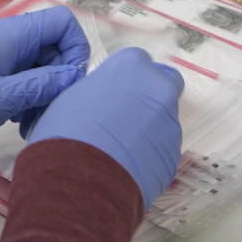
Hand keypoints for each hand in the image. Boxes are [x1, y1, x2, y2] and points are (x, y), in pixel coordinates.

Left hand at [0, 7, 89, 177]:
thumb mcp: (0, 100)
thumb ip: (42, 85)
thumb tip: (75, 75)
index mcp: (8, 34)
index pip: (62, 22)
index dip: (75, 51)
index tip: (69, 86)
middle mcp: (2, 36)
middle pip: (51, 46)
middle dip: (58, 80)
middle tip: (48, 115)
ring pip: (35, 63)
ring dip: (41, 92)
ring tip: (30, 125)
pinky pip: (17, 74)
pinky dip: (23, 95)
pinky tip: (15, 120)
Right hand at [28, 48, 183, 208]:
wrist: (81, 179)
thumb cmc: (67, 131)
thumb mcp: (72, 96)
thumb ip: (98, 91)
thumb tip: (102, 101)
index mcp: (131, 66)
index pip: (137, 61)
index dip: (124, 79)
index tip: (112, 93)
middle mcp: (158, 89)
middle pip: (162, 85)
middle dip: (149, 97)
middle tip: (125, 116)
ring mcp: (171, 124)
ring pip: (164, 120)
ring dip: (148, 129)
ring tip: (119, 151)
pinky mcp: (174, 156)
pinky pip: (162, 150)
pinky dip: (149, 156)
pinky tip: (126, 168)